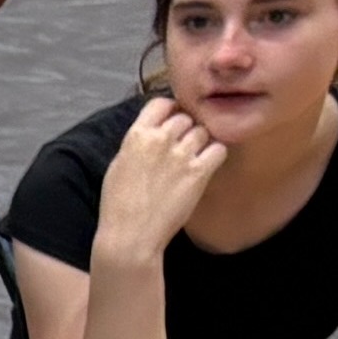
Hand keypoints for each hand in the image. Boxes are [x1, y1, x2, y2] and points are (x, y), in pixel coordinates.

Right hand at [96, 102, 229, 267]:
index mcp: (136, 136)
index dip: (170, 110)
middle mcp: (160, 140)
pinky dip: (215, 154)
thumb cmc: (118, 205)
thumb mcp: (119, 165)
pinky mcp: (199, 173)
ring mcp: (181, 156)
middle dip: (186, 128)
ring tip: (195, 157)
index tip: (172, 119)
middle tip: (184, 144)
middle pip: (186, 117)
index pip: (161, 103)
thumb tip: (153, 132)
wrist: (131, 235)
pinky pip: (219, 149)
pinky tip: (207, 165)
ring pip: (204, 131)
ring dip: (202, 141)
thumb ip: (138, 144)